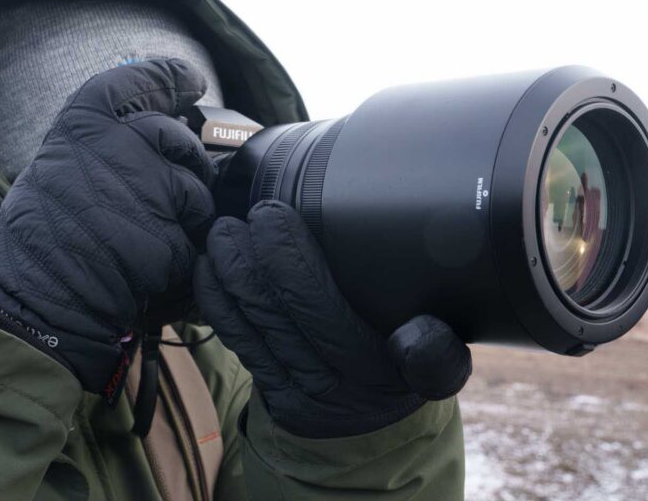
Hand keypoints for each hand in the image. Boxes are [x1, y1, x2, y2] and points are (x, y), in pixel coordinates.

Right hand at [0, 59, 215, 396]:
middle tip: (170, 182)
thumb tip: (153, 123)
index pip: (145, 79)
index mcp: (86, 121)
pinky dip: (180, 254)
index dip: (172, 76)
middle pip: (181, 138)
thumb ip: (103, 140)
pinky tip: (149, 262)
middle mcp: (123, 144)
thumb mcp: (58, 162)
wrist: (32, 291)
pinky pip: (193, 239)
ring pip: (196, 191)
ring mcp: (151, 190)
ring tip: (150, 232)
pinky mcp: (169, 236)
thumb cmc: (38, 230)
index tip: (191, 81)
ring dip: (186, 212)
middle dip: (185, 159)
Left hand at [194, 200, 471, 437]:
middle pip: (271, 310)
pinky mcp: (271, 393)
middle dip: (243, 257)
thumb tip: (420, 335)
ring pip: (246, 324)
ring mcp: (293, 392)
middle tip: (233, 219)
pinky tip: (207, 271)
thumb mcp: (440, 368)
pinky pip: (236, 342)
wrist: (383, 433)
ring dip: (224, 275)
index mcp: (371, 370)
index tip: (269, 213)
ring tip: (218, 236)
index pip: (314, 304)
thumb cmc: (409, 374)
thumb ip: (437, 354)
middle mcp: (327, 386)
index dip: (284, 255)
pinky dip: (216, 303)